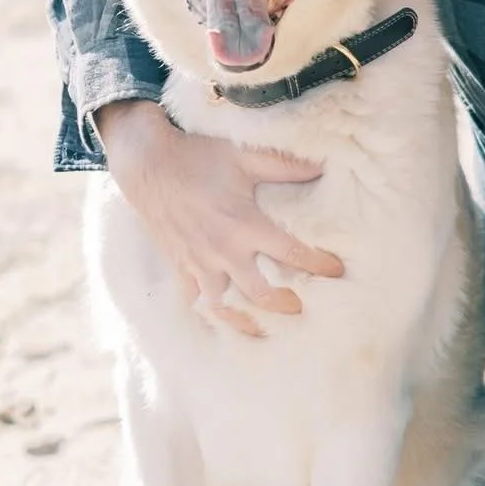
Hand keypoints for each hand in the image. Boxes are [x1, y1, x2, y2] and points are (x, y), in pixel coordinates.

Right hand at [96, 101, 342, 337]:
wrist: (147, 164)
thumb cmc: (198, 157)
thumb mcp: (244, 156)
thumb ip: (284, 164)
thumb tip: (323, 165)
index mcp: (244, 224)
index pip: (291, 252)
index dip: (318, 264)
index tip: (337, 271)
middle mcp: (222, 250)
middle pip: (260, 294)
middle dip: (284, 305)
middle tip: (302, 309)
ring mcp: (198, 262)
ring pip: (224, 306)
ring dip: (246, 320)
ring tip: (263, 330)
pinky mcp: (179, 266)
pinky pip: (194, 299)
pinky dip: (208, 312)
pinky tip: (220, 320)